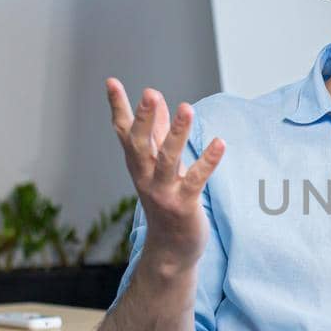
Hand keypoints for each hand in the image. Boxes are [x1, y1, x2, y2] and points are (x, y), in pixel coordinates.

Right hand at [105, 78, 224, 268]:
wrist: (171, 249)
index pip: (124, 132)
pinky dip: (207, 161)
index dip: (118, 107)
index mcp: (139, 165)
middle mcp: (146, 177)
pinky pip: (195, 180)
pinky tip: (219, 143)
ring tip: (186, 108)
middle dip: (144, 119)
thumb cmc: (167, 202)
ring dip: (176, 134)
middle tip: (149, 93)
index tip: (111, 81)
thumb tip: (157, 99)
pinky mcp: (184, 206)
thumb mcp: (159, 165)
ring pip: (167, 160)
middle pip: (140, 145)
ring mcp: (163, 193)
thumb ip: (158, 133)